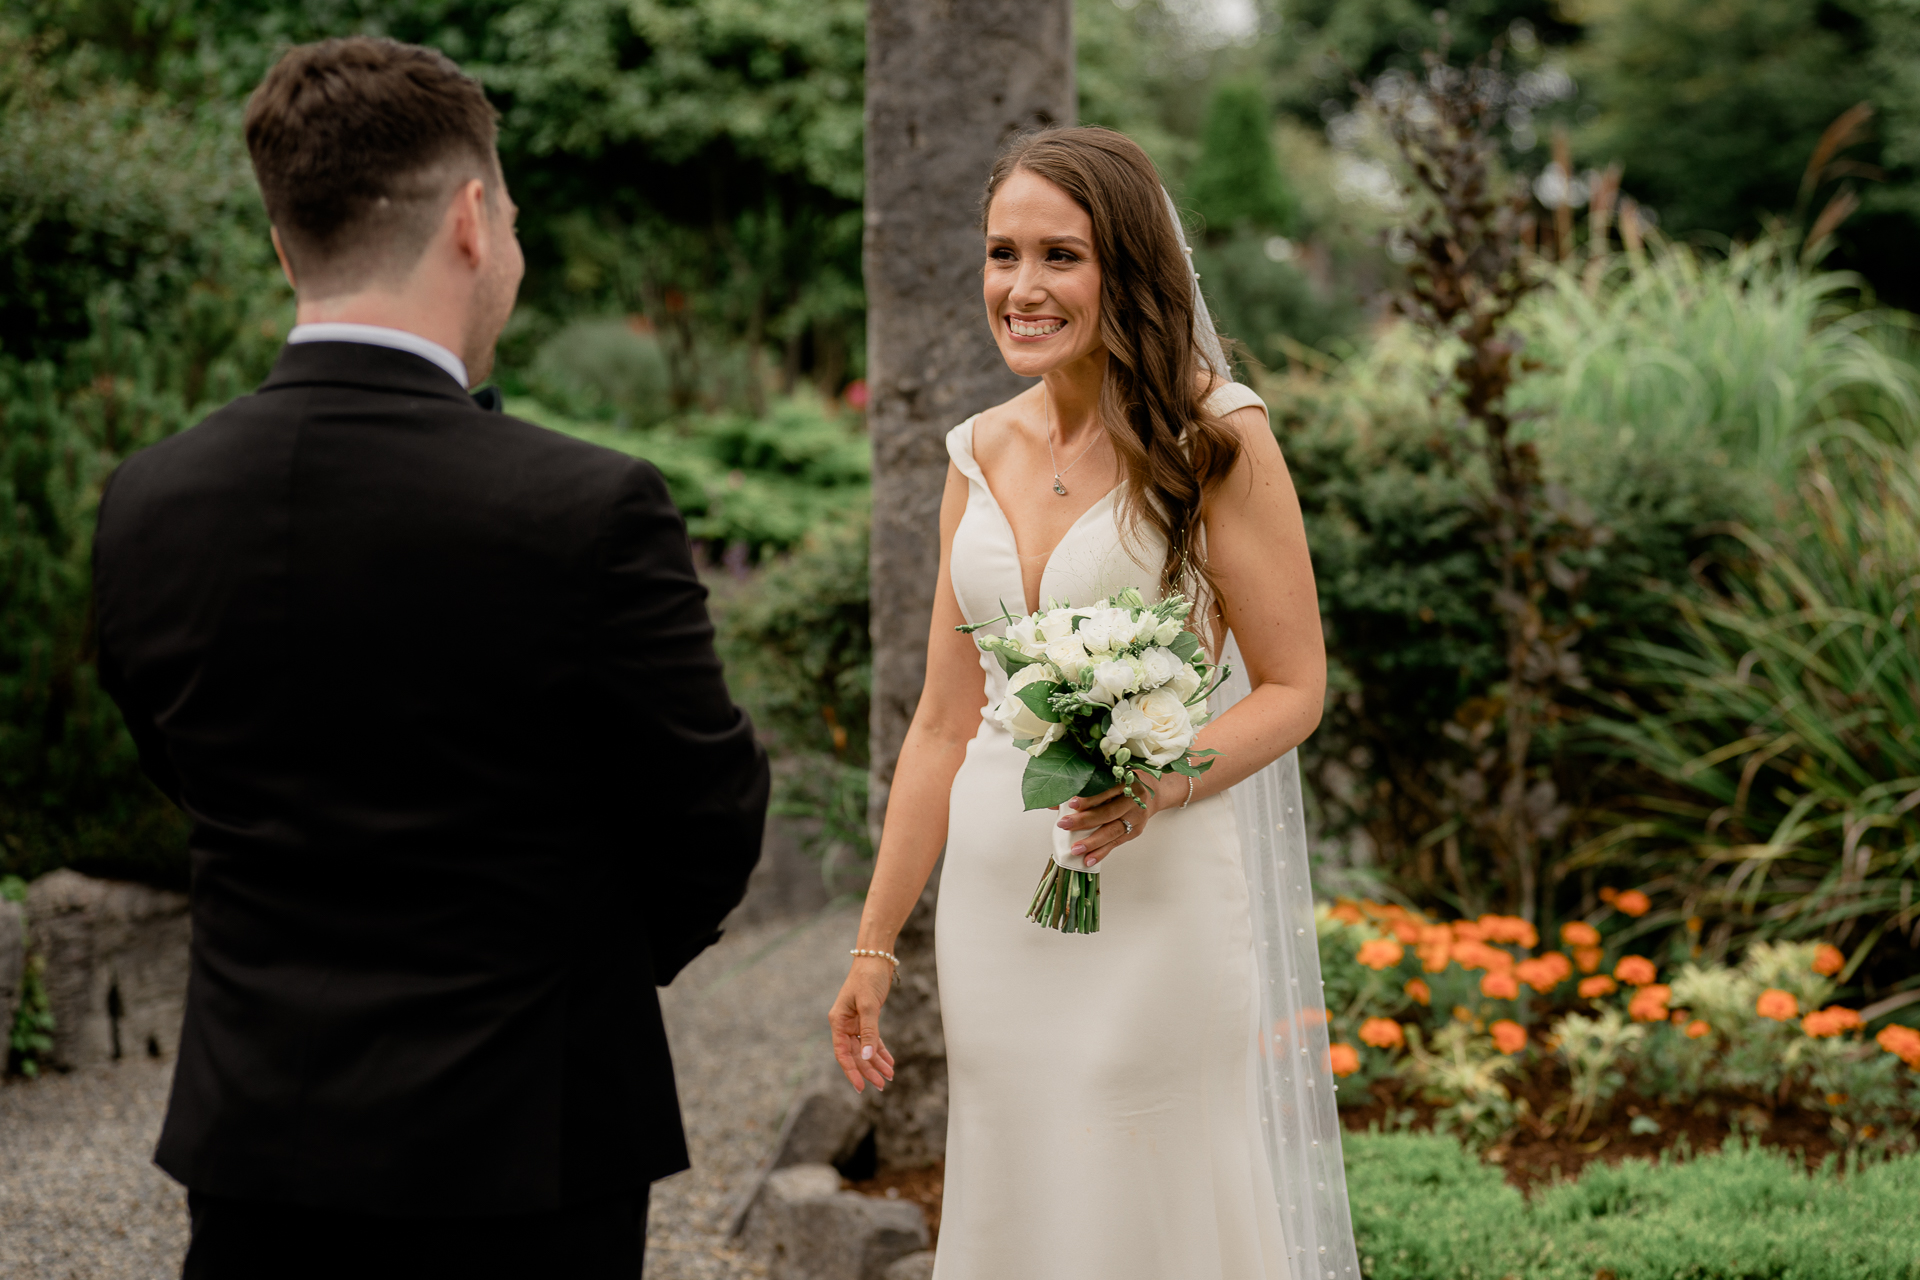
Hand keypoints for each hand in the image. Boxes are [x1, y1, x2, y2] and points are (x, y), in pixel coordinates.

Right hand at [828, 958, 897, 1091]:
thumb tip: (868, 1058)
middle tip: (882, 1085)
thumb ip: (869, 1032)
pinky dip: (881, 1051)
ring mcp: (855, 1022)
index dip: (851, 1071)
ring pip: (866, 1049)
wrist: (876, 958)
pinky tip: (890, 1062)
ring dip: (876, 1063)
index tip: (860, 1088)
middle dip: (868, 1070)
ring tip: (889, 1076)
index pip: (842, 1053)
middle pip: (856, 1054)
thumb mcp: (869, 1005)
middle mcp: (844, 1024)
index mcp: (838, 1021)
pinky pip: (873, 1040)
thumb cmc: (868, 977)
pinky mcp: (867, 1018)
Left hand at [1053, 770, 1182, 867]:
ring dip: (1093, 842)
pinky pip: (1116, 843)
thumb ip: (1086, 786)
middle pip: (1107, 813)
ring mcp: (1136, 818)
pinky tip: (1089, 859)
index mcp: (1127, 782)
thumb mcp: (1110, 776)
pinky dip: (1102, 852)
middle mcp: (1134, 800)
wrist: (1156, 791)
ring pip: (1112, 831)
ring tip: (1076, 849)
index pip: (1106, 791)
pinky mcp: (1135, 831)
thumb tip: (1055, 802)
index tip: (1071, 804)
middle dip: (1085, 821)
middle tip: (1064, 825)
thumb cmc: (1127, 781)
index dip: (1089, 798)